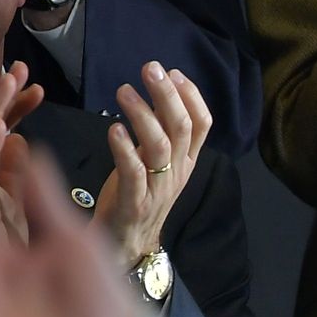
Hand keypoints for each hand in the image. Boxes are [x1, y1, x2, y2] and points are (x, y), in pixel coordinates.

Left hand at [92, 62, 211, 269]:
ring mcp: (158, 188)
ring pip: (160, 146)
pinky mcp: (134, 203)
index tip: (173, 72)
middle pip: (182, 128)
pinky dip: (125, 149)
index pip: (202, 125)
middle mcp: (177, 172)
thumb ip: (161, 135)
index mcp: (186, 162)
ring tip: (124, 91)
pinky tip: (113, 129)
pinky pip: (134, 173)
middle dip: (168, 95)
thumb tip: (157, 94)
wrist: (125, 247)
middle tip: (151, 68)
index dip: (192, 96)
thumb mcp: (157, 165)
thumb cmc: (137, 198)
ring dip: (143, 115)